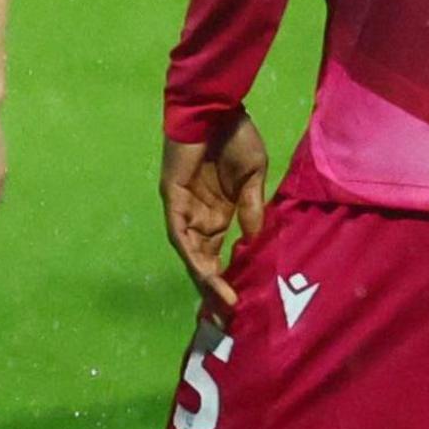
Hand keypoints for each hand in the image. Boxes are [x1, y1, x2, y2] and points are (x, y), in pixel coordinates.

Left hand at [160, 113, 272, 311]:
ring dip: (203, 278)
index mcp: (219, 214)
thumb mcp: (252, 179)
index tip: (241, 304)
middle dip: (213, 290)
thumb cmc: (235, 136)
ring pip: (191, 253)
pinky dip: (190, 253)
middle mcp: (199, 217)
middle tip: (226, 320)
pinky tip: (203, 273)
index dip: (228, 278)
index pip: (220, 255)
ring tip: (220, 302)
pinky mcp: (172, 198)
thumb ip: (251, 209)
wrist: (215, 108)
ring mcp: (184, 209)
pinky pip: (178, 232)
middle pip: (203, 262)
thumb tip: (255, 242)